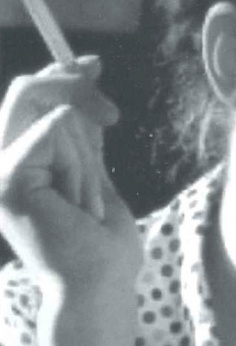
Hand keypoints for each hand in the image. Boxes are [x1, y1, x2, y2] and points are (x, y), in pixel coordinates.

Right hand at [0, 56, 141, 292]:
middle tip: (113, 117)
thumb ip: (82, 127)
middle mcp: (0, 159)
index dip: (62, 71)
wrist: (101, 280)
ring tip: (85, 199)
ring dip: (87, 156)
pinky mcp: (8, 178)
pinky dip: (80, 163)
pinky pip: (54, 129)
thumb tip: (86, 71)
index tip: (96, 65)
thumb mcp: (93, 166)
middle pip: (31, 88)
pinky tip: (78, 202)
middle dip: (80, 92)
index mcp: (18, 157)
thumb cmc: (101, 236)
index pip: (29, 95)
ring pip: (56, 113)